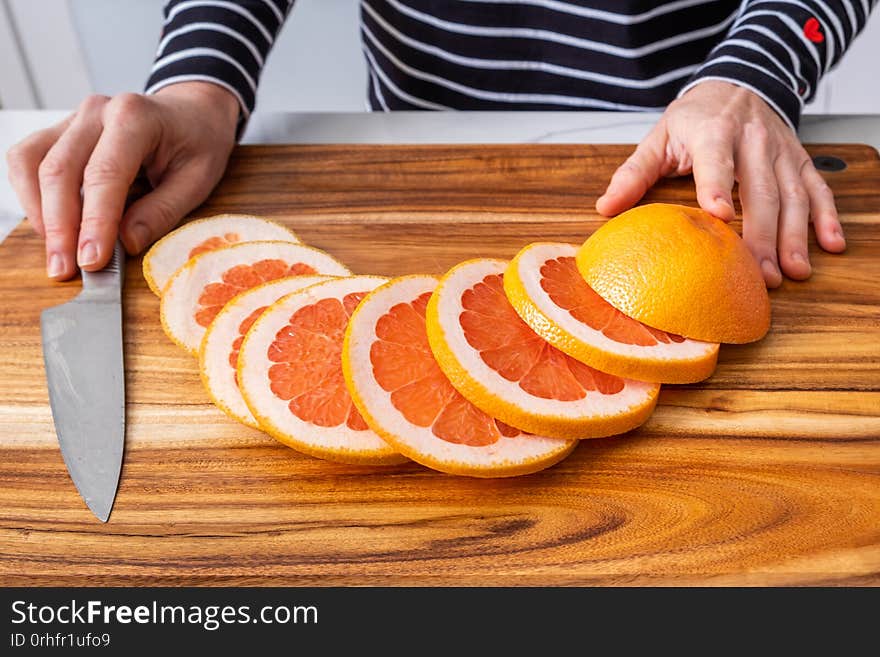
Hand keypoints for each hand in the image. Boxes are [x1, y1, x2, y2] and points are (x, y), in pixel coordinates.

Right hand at [6, 82, 238, 279]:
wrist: (193, 110)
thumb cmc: (199, 143)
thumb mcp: (198, 180)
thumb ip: (162, 211)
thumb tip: (126, 243)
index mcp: (135, 117)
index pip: (103, 175)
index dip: (94, 222)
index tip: (91, 260)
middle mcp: (97, 111)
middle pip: (60, 170)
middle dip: (59, 227)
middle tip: (64, 269)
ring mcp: (75, 118)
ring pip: (32, 163)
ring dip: (38, 213)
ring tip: (57, 253)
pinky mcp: (62, 130)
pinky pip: (29, 160)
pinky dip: (32, 195)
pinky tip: (50, 225)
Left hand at [596, 80, 845, 287]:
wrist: (737, 83)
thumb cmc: (695, 117)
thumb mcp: (659, 137)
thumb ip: (634, 173)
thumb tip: (605, 207)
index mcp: (712, 132)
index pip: (715, 160)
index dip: (718, 185)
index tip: (719, 215)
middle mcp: (752, 140)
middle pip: (760, 190)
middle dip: (762, 234)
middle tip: (760, 273)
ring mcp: (780, 151)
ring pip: (792, 195)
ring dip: (795, 235)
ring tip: (792, 271)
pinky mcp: (799, 159)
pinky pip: (817, 189)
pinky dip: (826, 217)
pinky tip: (829, 245)